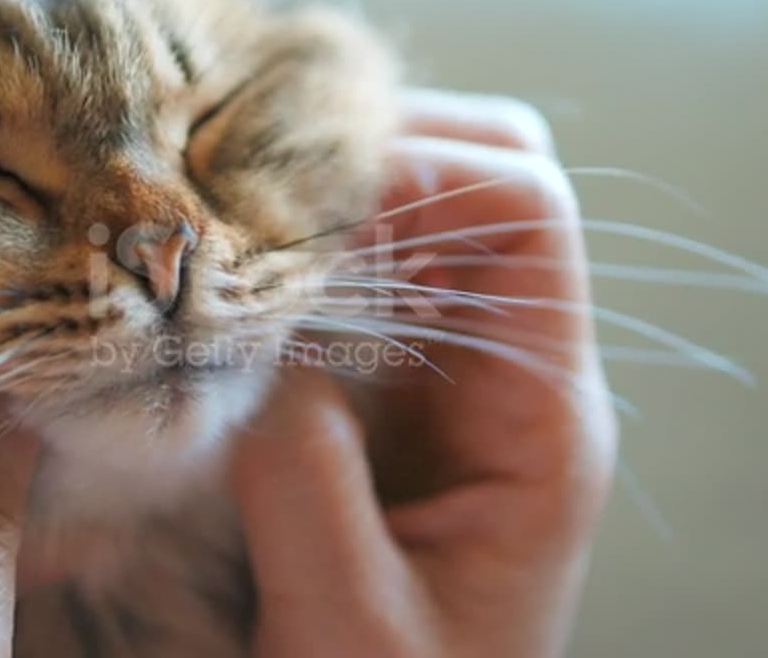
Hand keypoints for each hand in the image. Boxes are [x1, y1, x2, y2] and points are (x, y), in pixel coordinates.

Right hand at [233, 89, 616, 656]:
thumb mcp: (350, 625)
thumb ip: (306, 484)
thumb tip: (253, 341)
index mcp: (540, 420)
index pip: (530, 210)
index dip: (422, 175)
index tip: (298, 214)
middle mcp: (506, 372)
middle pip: (485, 174)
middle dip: (371, 155)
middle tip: (254, 199)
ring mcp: (445, 373)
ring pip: (418, 211)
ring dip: (323, 202)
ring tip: (229, 231)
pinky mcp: (383, 391)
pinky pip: (355, 275)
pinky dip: (293, 255)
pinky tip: (227, 283)